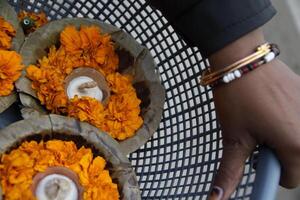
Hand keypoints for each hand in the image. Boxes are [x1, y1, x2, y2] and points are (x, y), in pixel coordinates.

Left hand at [207, 30, 299, 199]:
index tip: (254, 156)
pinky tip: (271, 109)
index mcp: (297, 145)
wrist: (242, 59)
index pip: (290, 179)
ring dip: (282, 138)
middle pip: (296, 160)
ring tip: (263, 120)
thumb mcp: (234, 138)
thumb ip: (231, 172)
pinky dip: (287, 122)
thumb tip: (218, 197)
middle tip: (257, 135)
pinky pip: (299, 121)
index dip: (267, 171)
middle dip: (276, 154)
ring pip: (297, 141)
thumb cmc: (238, 96)